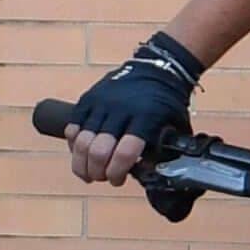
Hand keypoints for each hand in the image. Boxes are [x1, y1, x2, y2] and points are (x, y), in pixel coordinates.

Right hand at [61, 34, 203, 182]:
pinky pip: (73, 127)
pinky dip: (73, 145)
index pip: (125, 153)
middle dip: (98, 172)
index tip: (118, 180)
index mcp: (145, 119)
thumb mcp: (175, 127)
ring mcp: (102, 103)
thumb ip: (163, 151)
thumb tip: (147, 175)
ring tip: (88, 173)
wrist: (158, 68)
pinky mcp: (88, 99)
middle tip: (103, 177)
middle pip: (98, 151)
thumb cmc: (167, 103)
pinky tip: (80, 153)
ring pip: (82, 142)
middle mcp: (121, 110)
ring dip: (82, 164)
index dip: (117, 172)